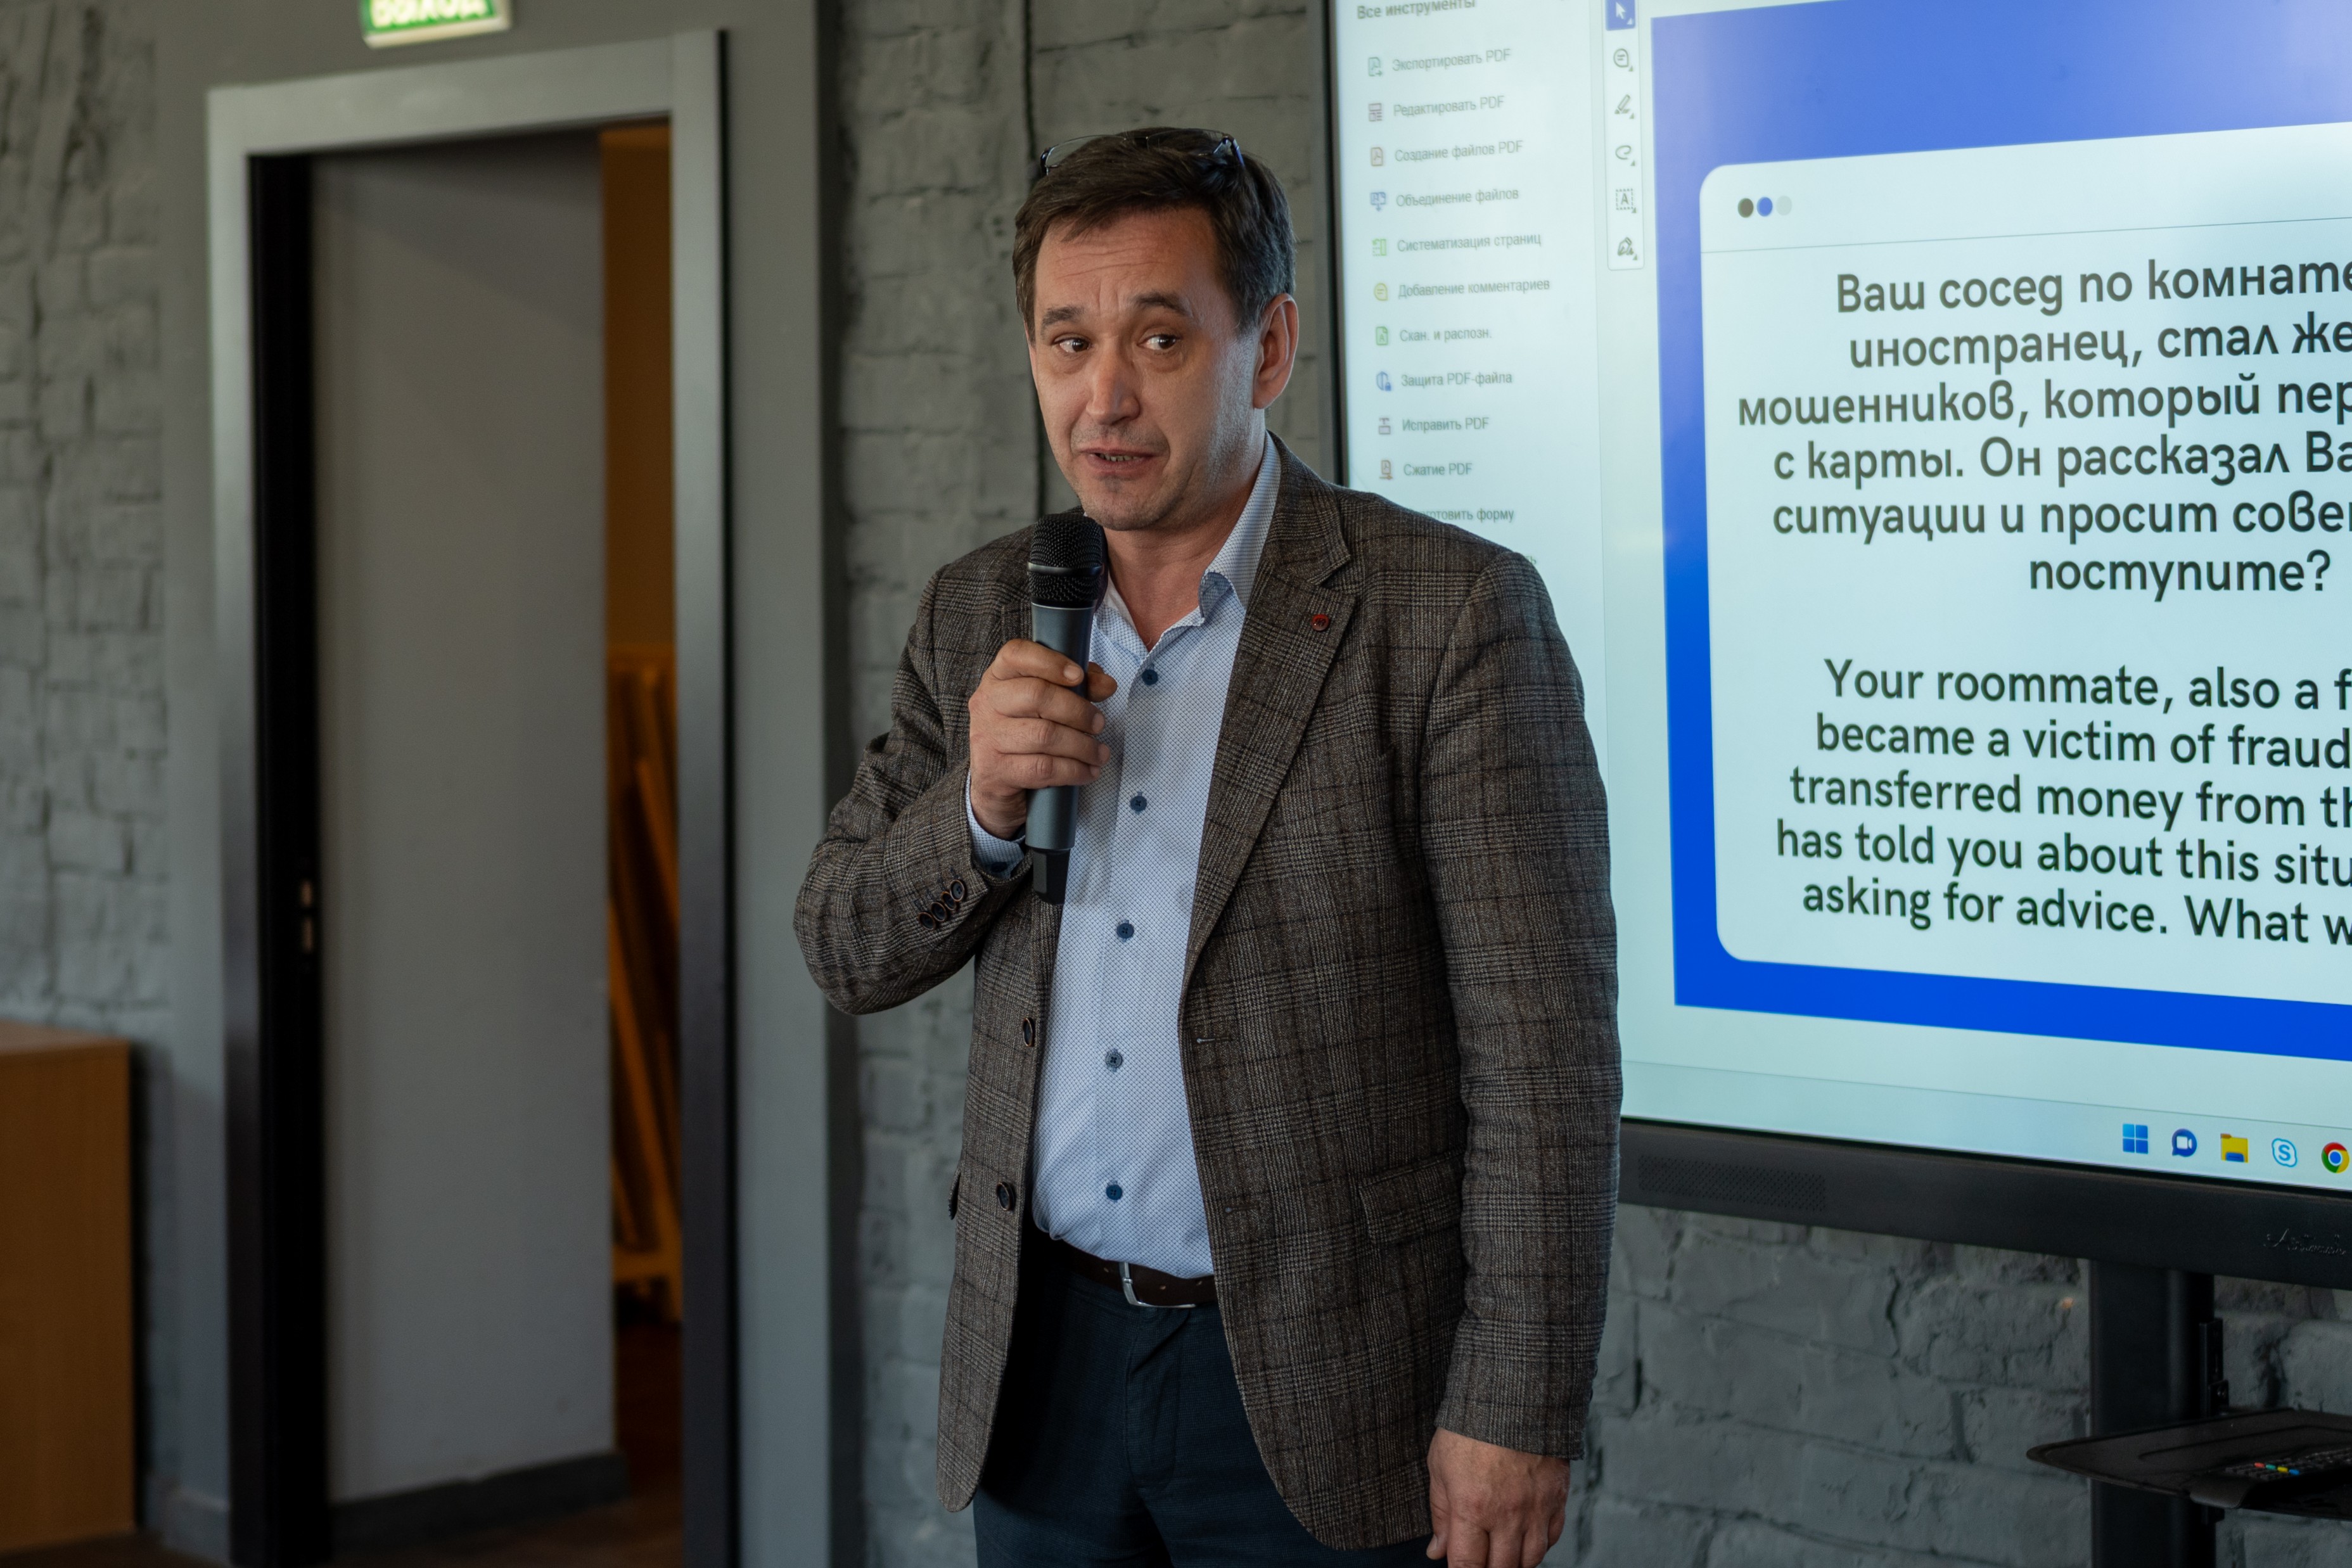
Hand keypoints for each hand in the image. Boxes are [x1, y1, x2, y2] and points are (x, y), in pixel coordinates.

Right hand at [967, 639, 1116, 839]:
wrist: (994, 783)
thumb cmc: (1025, 733)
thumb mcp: (1048, 703)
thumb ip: (1078, 686)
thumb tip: (1107, 684)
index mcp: (998, 677)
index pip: (1016, 654)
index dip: (1050, 661)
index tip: (1079, 675)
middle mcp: (987, 703)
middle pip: (1037, 695)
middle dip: (1078, 711)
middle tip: (1099, 723)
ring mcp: (987, 737)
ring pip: (1044, 735)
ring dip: (1082, 746)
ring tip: (1099, 752)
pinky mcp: (995, 771)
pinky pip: (1043, 768)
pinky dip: (1073, 770)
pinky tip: (1088, 771)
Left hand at [1426, 1428, 1569, 1567]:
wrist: (1513, 1396)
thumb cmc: (1469, 1428)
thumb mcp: (1440, 1467)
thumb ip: (1440, 1514)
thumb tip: (1437, 1551)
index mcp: (1472, 1507)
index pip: (1467, 1565)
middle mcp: (1507, 1515)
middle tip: (1480, 1559)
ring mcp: (1535, 1509)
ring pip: (1530, 1560)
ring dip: (1514, 1563)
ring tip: (1502, 1555)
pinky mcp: (1557, 1498)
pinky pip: (1552, 1538)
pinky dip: (1539, 1545)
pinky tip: (1525, 1539)